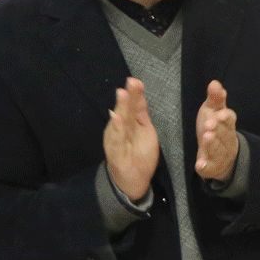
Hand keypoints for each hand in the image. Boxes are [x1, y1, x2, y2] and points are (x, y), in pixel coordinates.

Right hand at [104, 78, 159, 202]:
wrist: (132, 179)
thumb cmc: (139, 153)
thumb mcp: (145, 130)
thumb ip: (141, 113)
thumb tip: (138, 94)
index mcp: (129, 123)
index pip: (132, 106)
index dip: (134, 94)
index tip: (136, 80)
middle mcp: (120, 129)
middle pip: (124, 110)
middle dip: (127, 97)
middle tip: (131, 82)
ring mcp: (116, 139)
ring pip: (118, 123)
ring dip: (120, 109)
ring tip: (122, 95)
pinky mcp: (115, 152)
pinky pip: (115, 140)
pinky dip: (116, 129)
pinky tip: (117, 119)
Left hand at [194, 80, 238, 181]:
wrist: (223, 157)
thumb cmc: (216, 128)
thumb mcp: (213, 111)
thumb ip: (215, 99)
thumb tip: (215, 82)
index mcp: (227, 125)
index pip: (229, 120)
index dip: (225, 117)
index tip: (220, 114)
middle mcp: (227, 140)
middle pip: (224, 135)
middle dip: (218, 129)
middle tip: (209, 124)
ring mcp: (221, 155)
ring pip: (218, 150)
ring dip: (213, 144)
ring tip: (206, 137)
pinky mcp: (212, 167)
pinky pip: (210, 167)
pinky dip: (206, 166)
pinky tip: (200, 165)